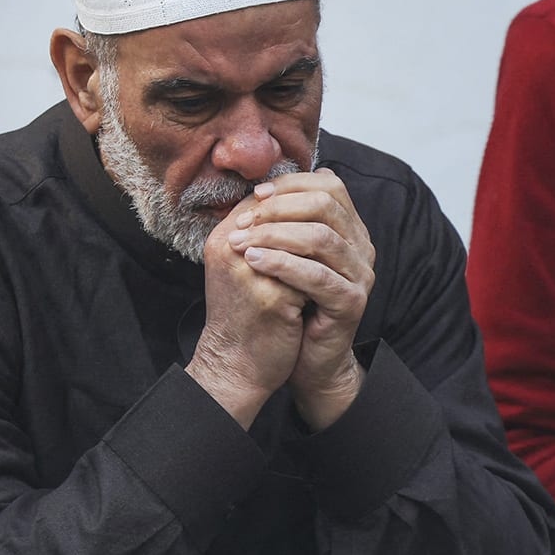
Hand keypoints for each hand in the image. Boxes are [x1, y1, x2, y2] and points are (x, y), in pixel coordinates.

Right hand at [189, 201, 308, 429]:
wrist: (234, 365)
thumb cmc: (245, 314)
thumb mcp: (246, 266)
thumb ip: (267, 232)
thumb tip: (309, 190)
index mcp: (223, 237)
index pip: (267, 198)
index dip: (299, 205)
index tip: (321, 222)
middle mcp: (230, 249)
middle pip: (285, 212)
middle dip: (313, 224)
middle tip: (330, 245)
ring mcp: (250, 274)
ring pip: (302, 240)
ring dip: (318, 253)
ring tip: (324, 269)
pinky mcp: (271, 300)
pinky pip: (309, 275)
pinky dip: (319, 281)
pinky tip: (320, 295)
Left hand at [227, 170, 375, 430]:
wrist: (305, 360)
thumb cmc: (291, 304)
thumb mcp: (286, 256)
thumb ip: (283, 223)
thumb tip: (259, 186)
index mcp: (350, 229)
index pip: (329, 186)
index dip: (291, 185)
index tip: (255, 195)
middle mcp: (362, 247)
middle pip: (326, 206)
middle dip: (279, 208)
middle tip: (243, 220)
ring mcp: (361, 275)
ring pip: (320, 238)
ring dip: (275, 235)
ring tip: (241, 242)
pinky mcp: (352, 302)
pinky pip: (317, 276)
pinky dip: (282, 265)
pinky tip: (254, 262)